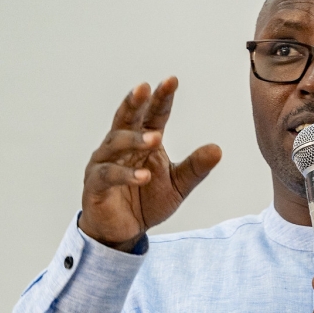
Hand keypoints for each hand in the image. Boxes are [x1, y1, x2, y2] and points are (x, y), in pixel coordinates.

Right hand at [78, 77, 222, 250]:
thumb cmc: (147, 202)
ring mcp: (104, 163)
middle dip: (135, 102)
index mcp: (141, 141)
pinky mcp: (95, 185)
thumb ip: (195, 168)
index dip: (161, 98)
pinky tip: (143, 176)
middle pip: (126, 118)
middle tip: (145, 88)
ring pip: (115, 143)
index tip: (172, 80)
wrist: (124, 232)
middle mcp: (119, 147)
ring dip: (135, 139)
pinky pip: (109, 175)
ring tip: (156, 138)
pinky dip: (126, 174)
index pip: (152, 114)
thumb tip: (217, 149)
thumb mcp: (178, 185)